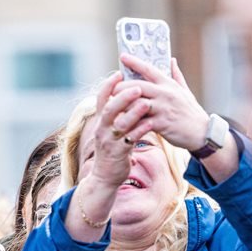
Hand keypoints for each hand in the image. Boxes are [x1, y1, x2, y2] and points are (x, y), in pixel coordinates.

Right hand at [86, 71, 145, 189]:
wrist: (105, 177)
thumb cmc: (112, 150)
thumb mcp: (110, 130)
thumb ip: (117, 115)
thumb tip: (126, 96)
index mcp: (101, 121)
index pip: (101, 99)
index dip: (109, 86)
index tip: (118, 73)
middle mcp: (102, 129)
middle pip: (109, 109)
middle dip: (123, 97)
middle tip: (137, 87)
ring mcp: (109, 142)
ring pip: (119, 125)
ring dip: (133, 113)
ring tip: (146, 103)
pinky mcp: (118, 153)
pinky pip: (129, 140)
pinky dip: (140, 131)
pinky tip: (150, 124)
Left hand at [117, 54, 208, 151]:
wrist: (202, 133)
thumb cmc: (191, 112)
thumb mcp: (185, 91)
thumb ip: (176, 75)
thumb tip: (172, 60)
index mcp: (169, 84)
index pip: (149, 69)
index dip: (134, 61)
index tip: (122, 56)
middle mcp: (165, 93)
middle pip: (137, 86)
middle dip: (121, 87)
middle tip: (110, 89)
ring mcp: (163, 108)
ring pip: (137, 103)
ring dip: (123, 105)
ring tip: (112, 107)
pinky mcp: (161, 123)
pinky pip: (141, 121)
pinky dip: (131, 122)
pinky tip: (122, 123)